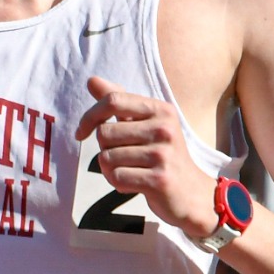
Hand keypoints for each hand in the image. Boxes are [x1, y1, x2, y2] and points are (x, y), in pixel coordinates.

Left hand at [74, 76, 216, 240]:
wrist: (192, 193)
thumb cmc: (163, 155)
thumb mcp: (145, 124)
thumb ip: (119, 102)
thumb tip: (92, 80)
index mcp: (161, 110)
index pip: (112, 100)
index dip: (89, 116)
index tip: (82, 132)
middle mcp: (164, 128)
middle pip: (104, 133)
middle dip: (104, 149)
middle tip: (123, 158)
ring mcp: (163, 154)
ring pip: (107, 158)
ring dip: (110, 169)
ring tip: (131, 172)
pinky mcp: (159, 179)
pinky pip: (117, 177)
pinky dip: (118, 183)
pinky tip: (133, 184)